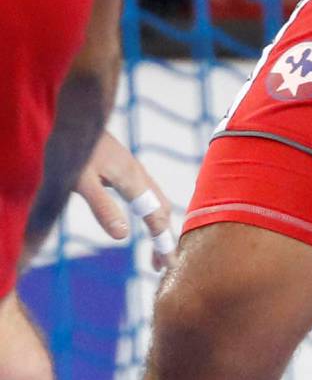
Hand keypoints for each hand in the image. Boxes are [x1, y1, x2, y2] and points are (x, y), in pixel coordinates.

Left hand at [74, 130, 176, 269]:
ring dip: (159, 225)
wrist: (76, 114)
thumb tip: (120, 237)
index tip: (168, 265)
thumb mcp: (81, 180)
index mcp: (132, 180)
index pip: (155, 217)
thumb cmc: (75, 147)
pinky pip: (148, 194)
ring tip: (157, 246)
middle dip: (164, 237)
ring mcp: (133, 170)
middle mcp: (138, 175)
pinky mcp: (125, 168)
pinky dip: (152, 212)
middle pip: (162, 210)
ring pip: (156, 200)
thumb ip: (102, 207)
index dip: (162, 241)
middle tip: (162, 265)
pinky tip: (144, 216)